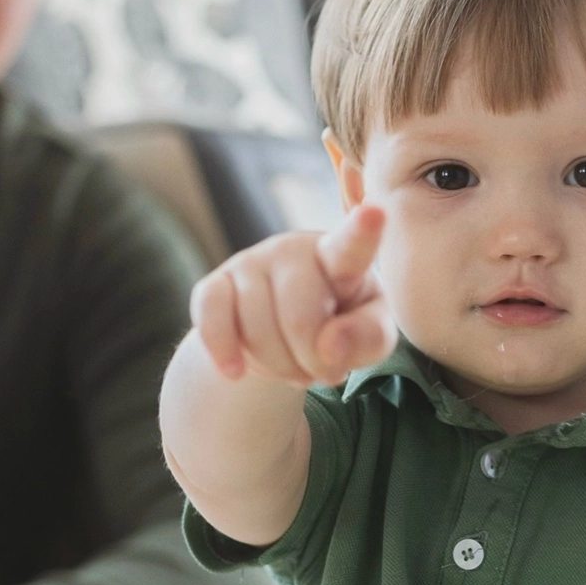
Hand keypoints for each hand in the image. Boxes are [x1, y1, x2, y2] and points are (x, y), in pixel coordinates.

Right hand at [191, 203, 394, 388]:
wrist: (284, 336)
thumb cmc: (340, 326)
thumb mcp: (371, 337)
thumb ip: (367, 338)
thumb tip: (329, 347)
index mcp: (340, 258)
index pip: (352, 245)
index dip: (363, 231)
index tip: (374, 213)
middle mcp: (293, 251)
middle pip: (299, 318)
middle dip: (311, 361)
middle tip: (323, 371)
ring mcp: (250, 263)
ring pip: (257, 328)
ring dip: (278, 367)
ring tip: (294, 368)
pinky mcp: (214, 284)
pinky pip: (211, 319)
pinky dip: (223, 351)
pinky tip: (236, 371)